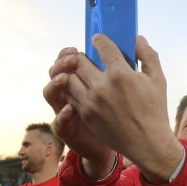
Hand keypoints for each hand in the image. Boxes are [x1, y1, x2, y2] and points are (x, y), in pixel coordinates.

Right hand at [43, 48, 114, 172]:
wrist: (123, 145)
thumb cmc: (123, 113)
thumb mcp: (124, 88)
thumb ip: (124, 67)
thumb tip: (136, 40)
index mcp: (83, 81)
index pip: (68, 61)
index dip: (69, 53)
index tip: (77, 47)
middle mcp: (70, 94)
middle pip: (55, 73)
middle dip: (61, 64)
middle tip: (72, 57)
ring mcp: (65, 112)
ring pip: (50, 93)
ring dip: (55, 84)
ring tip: (65, 78)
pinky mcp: (66, 130)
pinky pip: (58, 123)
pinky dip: (62, 116)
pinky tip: (70, 109)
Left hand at [48, 35, 182, 182]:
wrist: (147, 143)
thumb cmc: (155, 111)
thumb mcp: (158, 80)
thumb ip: (148, 56)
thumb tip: (138, 39)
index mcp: (121, 74)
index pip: (102, 46)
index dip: (99, 40)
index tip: (98, 40)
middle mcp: (102, 86)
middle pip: (79, 61)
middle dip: (82, 56)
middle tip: (86, 57)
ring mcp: (90, 102)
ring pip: (69, 78)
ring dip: (73, 72)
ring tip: (80, 72)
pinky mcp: (85, 115)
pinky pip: (69, 95)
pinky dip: (71, 88)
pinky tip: (80, 87)